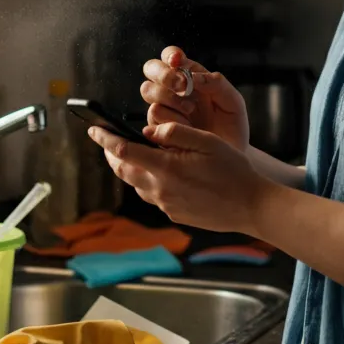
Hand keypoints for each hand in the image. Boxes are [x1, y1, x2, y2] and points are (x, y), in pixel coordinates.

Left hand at [89, 121, 270, 233]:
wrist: (251, 206)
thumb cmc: (233, 170)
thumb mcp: (207, 141)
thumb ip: (174, 133)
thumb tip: (148, 131)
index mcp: (167, 168)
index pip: (124, 151)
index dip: (105, 139)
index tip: (93, 129)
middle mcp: (161, 190)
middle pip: (123, 170)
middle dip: (110, 154)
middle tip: (104, 141)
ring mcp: (167, 205)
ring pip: (136, 184)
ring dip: (129, 168)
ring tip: (129, 153)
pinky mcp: (174, 214)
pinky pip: (152, 195)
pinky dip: (146, 181)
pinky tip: (157, 172)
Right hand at [140, 46, 248, 151]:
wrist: (230, 157)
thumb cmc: (232, 126)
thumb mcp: (233, 102)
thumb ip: (218, 83)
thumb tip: (192, 76)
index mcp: (190, 77)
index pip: (171, 56)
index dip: (170, 55)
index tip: (178, 61)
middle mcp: (173, 90)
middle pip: (151, 69)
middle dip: (164, 74)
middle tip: (182, 85)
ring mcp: (165, 109)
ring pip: (149, 91)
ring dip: (169, 97)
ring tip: (191, 110)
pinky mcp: (158, 128)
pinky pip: (153, 116)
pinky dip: (170, 118)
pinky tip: (187, 127)